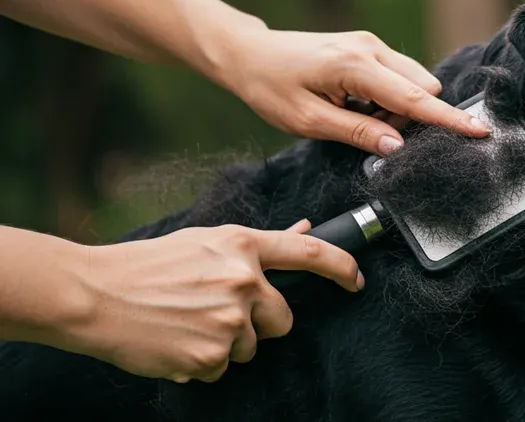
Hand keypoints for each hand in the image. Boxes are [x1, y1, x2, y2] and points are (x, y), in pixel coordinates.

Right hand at [74, 220, 361, 382]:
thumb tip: (304, 231)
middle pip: (283, 318)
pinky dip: (202, 362)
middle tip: (218, 313)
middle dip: (260, 323)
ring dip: (226, 343)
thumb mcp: (205, 241)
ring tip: (187, 323)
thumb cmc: (148, 265)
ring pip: (251, 347)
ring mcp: (229, 319)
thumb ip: (257, 244)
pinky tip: (175, 341)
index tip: (356, 280)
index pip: (310, 255)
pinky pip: (222, 368)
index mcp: (242, 246)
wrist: (94, 295)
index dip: (342, 267)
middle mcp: (243, 280)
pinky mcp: (211, 354)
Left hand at [213, 28, 490, 155]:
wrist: (249, 54)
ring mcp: (371, 44)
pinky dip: (389, 97)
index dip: (448, 119)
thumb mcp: (307, 121)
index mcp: (355, 67)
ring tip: (354, 116)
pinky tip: (356, 103)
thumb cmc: (271, 88)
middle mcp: (371, 48)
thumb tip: (397, 146)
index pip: (414, 98)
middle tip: (369, 131)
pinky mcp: (369, 46)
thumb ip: (357, 132)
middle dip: (412, 117)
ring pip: (413, 82)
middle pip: (422, 88)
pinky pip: (399, 75)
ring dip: (399, 108)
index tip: (480, 130)